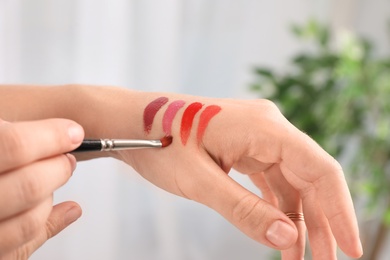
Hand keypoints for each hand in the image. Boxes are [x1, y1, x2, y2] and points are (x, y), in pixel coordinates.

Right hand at [0, 118, 83, 258]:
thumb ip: (5, 138)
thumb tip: (61, 133)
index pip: (12, 145)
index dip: (50, 136)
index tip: (72, 131)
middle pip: (28, 185)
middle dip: (58, 167)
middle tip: (67, 156)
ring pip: (27, 220)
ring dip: (52, 195)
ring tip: (58, 175)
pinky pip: (17, 249)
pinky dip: (47, 225)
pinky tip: (66, 209)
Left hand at [118, 98, 361, 258]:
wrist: (132, 121)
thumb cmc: (158, 140)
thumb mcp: (201, 181)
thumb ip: (245, 211)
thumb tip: (289, 239)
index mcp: (264, 127)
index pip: (319, 169)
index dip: (341, 210)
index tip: (351, 248)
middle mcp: (268, 128)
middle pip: (310, 178)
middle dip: (320, 222)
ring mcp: (257, 137)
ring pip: (292, 182)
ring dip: (299, 218)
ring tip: (301, 257)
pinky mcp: (245, 147)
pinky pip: (272, 180)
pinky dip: (277, 207)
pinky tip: (280, 233)